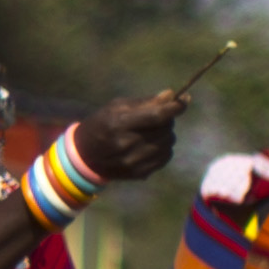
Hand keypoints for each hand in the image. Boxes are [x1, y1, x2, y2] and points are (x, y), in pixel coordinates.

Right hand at [72, 89, 189, 187]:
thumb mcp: (116, 107)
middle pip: (165, 129)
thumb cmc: (101, 124)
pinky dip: (164, 148)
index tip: (184, 99)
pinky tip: (151, 145)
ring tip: (151, 132)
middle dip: (167, 119)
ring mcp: (134, 162)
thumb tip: (172, 95)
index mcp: (119, 123)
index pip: (157, 115)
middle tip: (157, 117)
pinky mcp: (139, 173)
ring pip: (168, 143)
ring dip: (166, 134)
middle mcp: (127, 144)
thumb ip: (145, 102)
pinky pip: (165, 157)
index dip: (175, 107)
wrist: (84, 156)